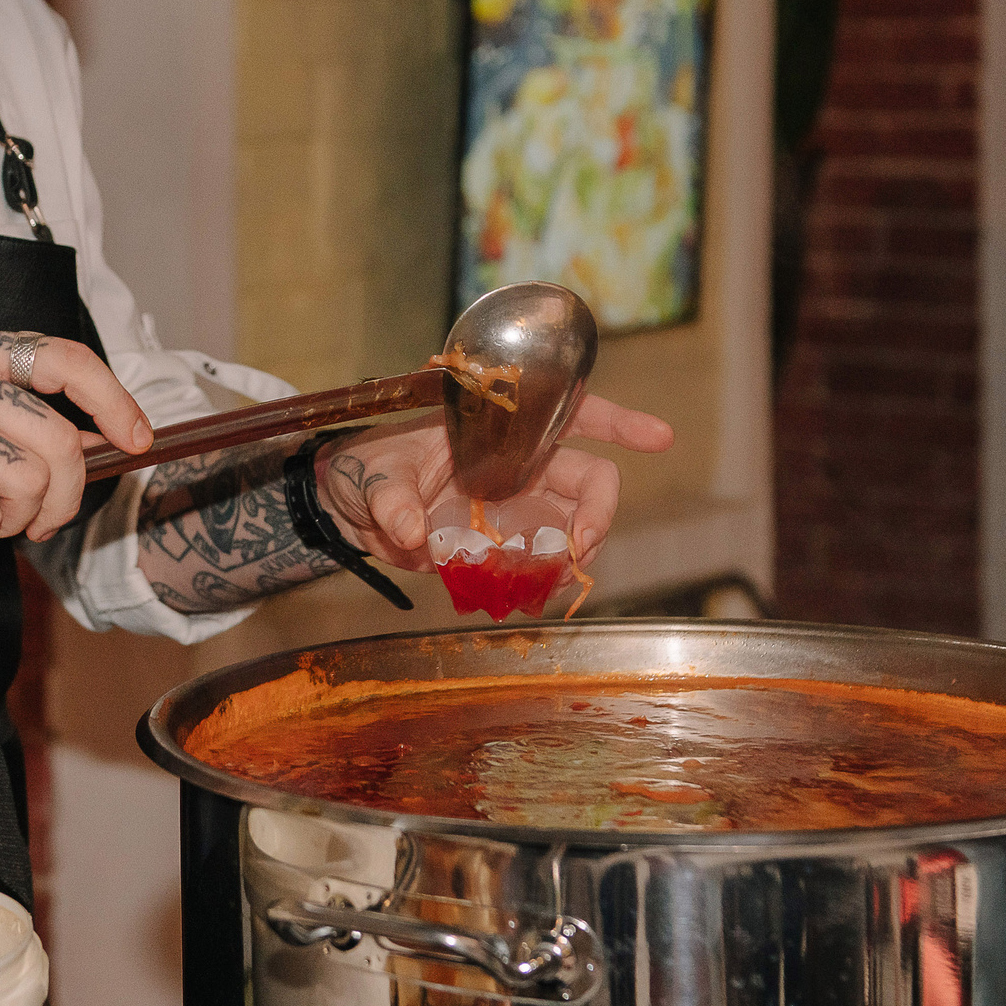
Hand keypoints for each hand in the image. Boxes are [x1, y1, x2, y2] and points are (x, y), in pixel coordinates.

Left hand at [313, 394, 672, 571]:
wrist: (346, 507)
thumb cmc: (366, 465)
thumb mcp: (373, 472)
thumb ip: (391, 498)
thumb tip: (407, 528)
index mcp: (499, 425)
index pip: (572, 413)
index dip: (619, 422)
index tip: (659, 438)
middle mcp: (519, 463)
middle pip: (589, 481)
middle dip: (599, 514)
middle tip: (581, 546)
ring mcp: (514, 506)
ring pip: (572, 527)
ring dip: (574, 554)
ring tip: (550, 576)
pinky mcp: (501, 546)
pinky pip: (540, 564)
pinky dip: (544, 580)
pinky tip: (534, 591)